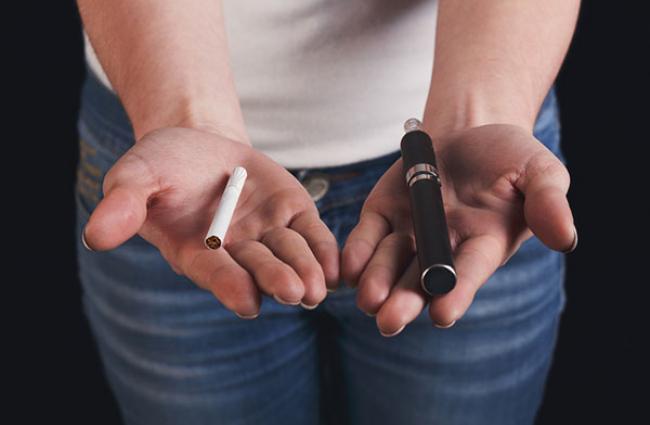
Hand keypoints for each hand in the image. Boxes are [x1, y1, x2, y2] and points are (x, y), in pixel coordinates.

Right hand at [83, 127, 339, 317]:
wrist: (201, 143)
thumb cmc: (163, 163)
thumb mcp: (137, 175)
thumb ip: (123, 203)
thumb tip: (95, 235)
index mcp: (197, 251)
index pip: (215, 273)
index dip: (230, 285)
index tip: (246, 300)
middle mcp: (236, 252)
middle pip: (260, 269)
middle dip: (276, 279)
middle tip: (296, 292)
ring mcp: (268, 235)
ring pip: (291, 256)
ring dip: (306, 270)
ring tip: (319, 286)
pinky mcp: (294, 215)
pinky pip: (313, 235)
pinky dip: (325, 250)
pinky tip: (338, 267)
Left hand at [341, 124, 576, 334]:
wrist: (466, 132)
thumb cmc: (508, 155)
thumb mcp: (538, 170)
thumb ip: (549, 201)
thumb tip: (566, 237)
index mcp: (482, 244)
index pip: (468, 273)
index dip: (456, 292)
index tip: (443, 313)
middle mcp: (441, 248)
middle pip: (420, 281)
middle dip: (406, 301)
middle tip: (390, 321)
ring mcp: (409, 233)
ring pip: (389, 263)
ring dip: (377, 283)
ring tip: (368, 300)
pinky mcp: (382, 214)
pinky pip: (367, 237)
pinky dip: (357, 253)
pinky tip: (348, 269)